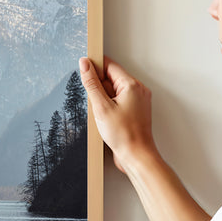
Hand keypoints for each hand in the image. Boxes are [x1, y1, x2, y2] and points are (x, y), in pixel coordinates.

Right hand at [78, 56, 156, 173]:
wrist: (136, 156)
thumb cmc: (124, 135)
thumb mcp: (101, 107)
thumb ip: (91, 83)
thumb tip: (85, 64)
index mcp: (132, 85)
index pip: (110, 65)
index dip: (95, 67)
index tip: (84, 71)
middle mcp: (138, 90)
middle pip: (112, 78)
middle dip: (99, 88)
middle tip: (96, 104)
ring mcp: (138, 101)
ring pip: (114, 91)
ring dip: (104, 99)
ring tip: (103, 115)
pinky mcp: (135, 110)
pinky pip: (118, 101)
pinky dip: (109, 107)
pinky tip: (107, 119)